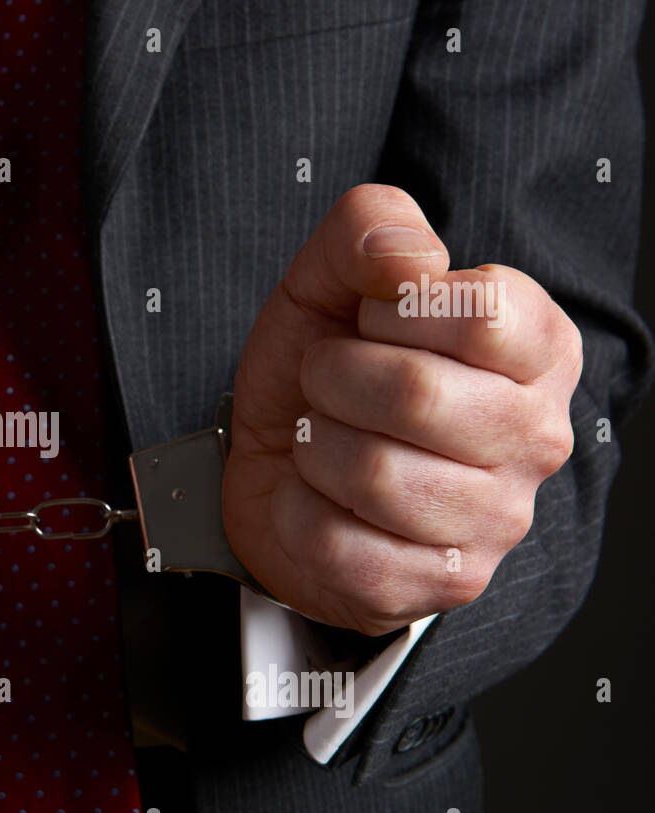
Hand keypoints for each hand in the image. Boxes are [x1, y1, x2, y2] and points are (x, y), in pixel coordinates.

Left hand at [223, 185, 581, 635]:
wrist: (277, 468)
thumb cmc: (320, 370)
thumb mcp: (328, 279)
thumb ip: (370, 228)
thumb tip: (411, 260)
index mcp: (537, 348)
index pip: (482, 313)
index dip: (391, 310)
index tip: (368, 323)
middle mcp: (537, 436)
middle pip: (417, 394)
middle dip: (333, 379)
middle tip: (325, 383)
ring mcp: (497, 520)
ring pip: (374, 475)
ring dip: (314, 447)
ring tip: (321, 438)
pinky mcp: (445, 583)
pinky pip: (342, 546)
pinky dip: (300, 514)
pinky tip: (317, 500)